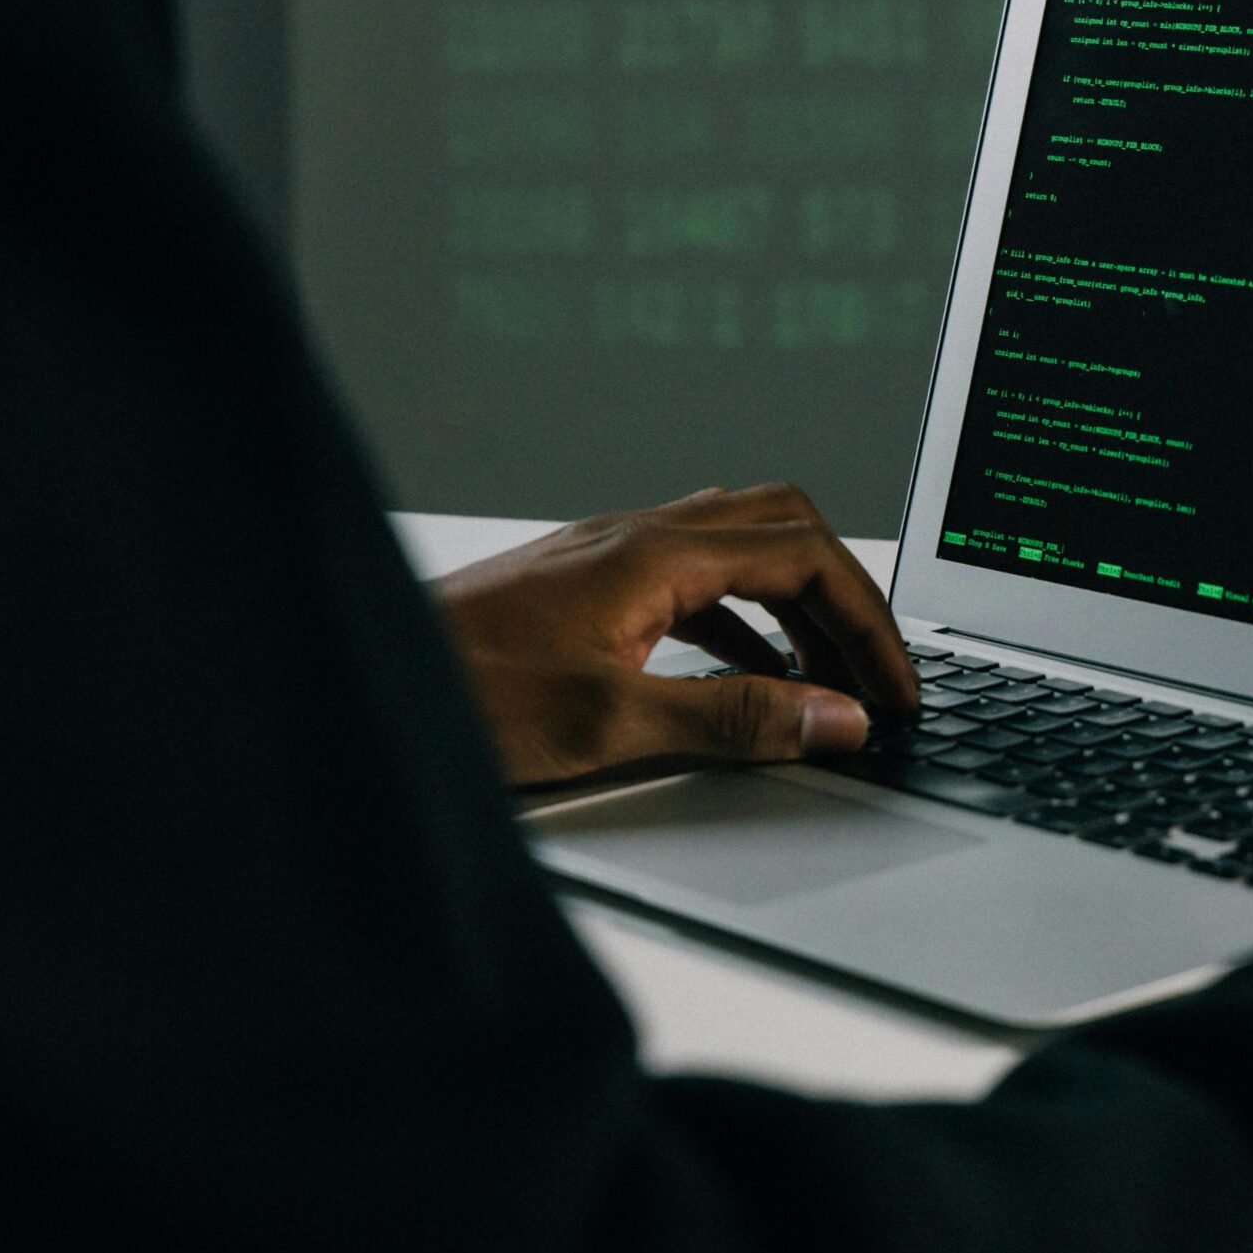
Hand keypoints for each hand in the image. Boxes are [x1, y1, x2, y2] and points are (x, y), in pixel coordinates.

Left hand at [429, 485, 919, 786]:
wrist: (355, 688)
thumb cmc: (458, 698)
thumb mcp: (613, 722)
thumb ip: (736, 719)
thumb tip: (836, 719)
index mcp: (655, 553)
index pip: (806, 554)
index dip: (869, 621)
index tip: (896, 688)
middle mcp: (637, 537)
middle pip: (785, 530)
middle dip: (845, 600)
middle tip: (877, 676)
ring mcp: (610, 558)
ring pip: (741, 552)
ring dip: (797, 612)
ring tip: (827, 684)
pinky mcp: (587, 590)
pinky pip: (696, 584)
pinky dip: (745, 626)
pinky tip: (749, 678)